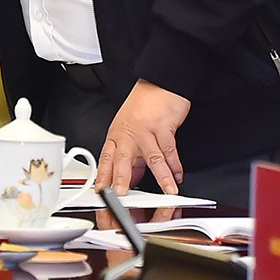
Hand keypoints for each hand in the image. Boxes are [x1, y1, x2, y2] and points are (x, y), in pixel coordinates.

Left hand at [96, 79, 192, 194]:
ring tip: (167, 192)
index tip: (101, 196)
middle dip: (121, 180)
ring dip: (161, 177)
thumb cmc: (144, 104)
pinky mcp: (163, 126)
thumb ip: (130, 156)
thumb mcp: (129, 130)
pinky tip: (178, 174)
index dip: (103, 179)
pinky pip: (169, 149)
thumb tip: (130, 180)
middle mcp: (128, 134)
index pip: (106, 161)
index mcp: (116, 136)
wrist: (160, 82)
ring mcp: (145, 130)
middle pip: (122, 160)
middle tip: (121, 197)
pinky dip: (175, 164)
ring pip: (152, 158)